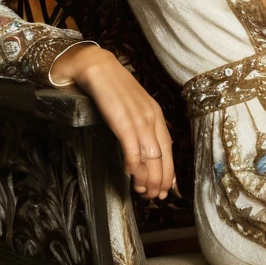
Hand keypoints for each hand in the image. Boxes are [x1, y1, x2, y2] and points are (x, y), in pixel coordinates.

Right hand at [50, 43, 175, 199]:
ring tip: (142, 192)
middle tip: (154, 197)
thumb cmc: (112, 90)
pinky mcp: (123, 118)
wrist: (96, 67)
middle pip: (162, 156)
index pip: (169, 150)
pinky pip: (132, 146)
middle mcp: (152, 118)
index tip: (167, 190)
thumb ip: (141, 129)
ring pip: (150, 155)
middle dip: (159, 180)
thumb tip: (145, 154)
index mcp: (157, 116)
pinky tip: (129, 173)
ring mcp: (139, 118)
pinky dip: (132, 162)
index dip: (169, 173)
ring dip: (146, 177)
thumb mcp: (133, 109)